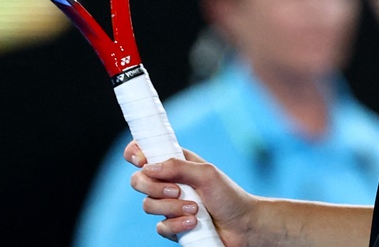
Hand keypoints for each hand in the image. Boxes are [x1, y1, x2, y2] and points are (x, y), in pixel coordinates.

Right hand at [126, 141, 253, 245]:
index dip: (136, 153)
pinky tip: (193, 223)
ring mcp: (168, 206)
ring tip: (195, 209)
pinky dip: (176, 224)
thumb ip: (178, 166)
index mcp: (176, 162)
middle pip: (138, 180)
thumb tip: (148, 167)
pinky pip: (160, 227)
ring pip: (147, 205)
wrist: (243, 226)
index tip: (142, 160)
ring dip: (171, 208)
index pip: (145, 152)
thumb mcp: (206, 173)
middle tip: (177, 190)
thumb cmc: (228, 195)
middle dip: (153, 187)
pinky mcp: (172, 227)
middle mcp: (169, 182)